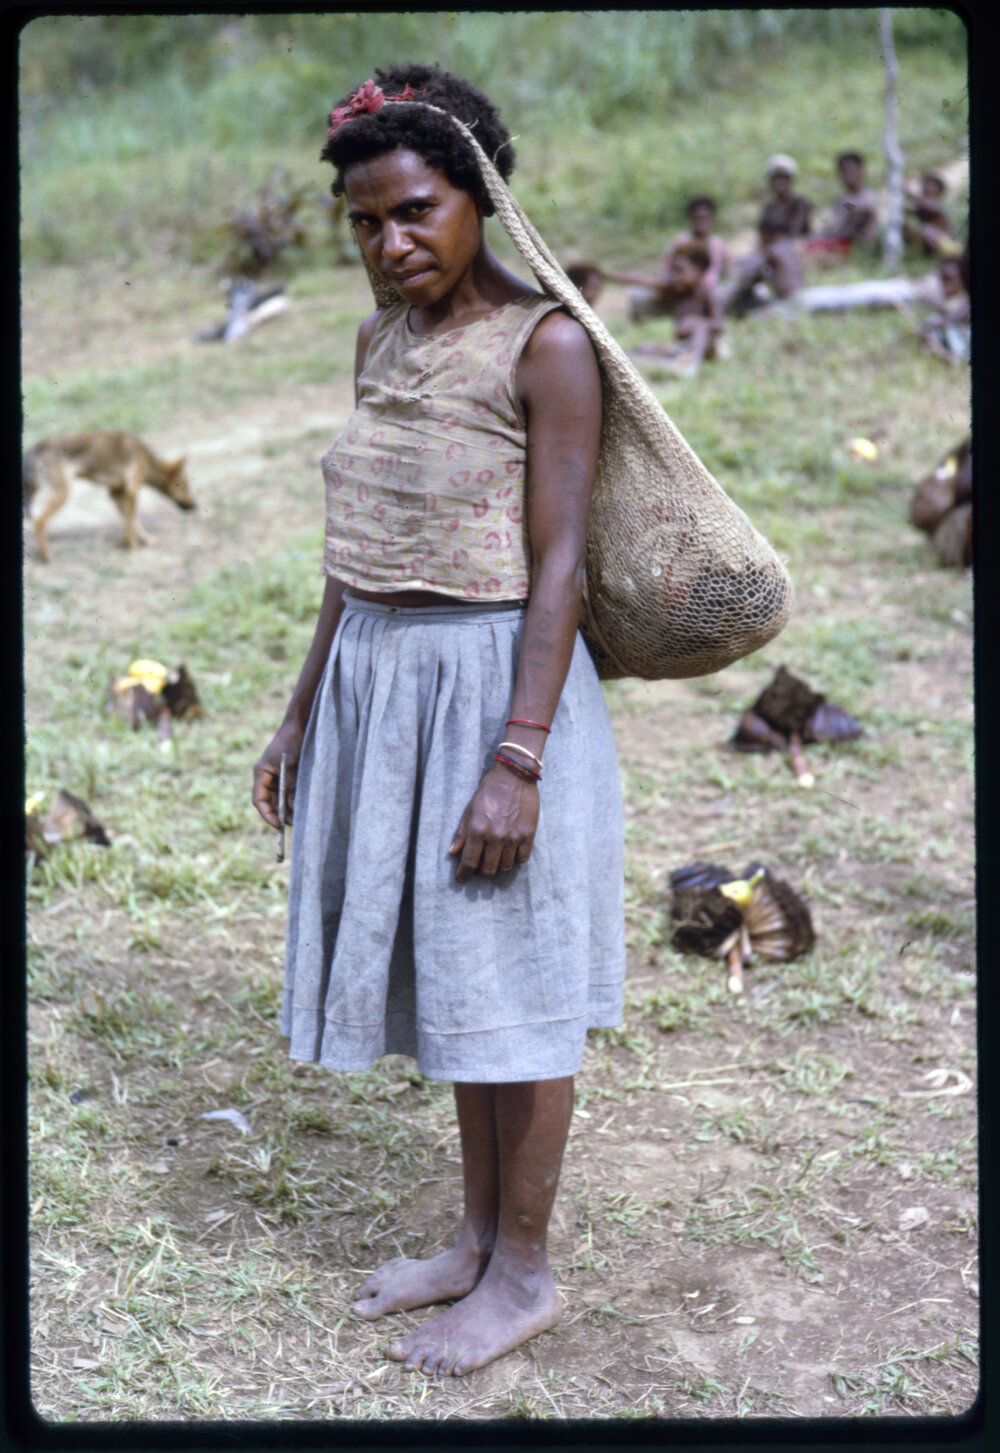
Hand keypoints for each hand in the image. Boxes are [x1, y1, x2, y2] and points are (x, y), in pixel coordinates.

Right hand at [252, 720, 304, 829]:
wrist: (301, 725)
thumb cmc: (294, 743)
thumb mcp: (293, 767)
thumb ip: (292, 788)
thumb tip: (294, 810)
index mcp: (261, 773)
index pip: (259, 799)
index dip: (267, 814)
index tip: (278, 825)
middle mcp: (266, 777)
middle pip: (270, 802)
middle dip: (281, 814)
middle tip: (296, 824)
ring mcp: (277, 777)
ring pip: (280, 799)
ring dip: (289, 808)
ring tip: (302, 817)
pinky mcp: (288, 776)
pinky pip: (289, 792)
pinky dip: (295, 800)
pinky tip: (304, 806)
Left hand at [449, 764, 538, 881]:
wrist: (514, 775)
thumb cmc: (489, 791)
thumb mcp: (470, 810)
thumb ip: (462, 833)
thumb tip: (453, 852)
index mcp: (478, 830)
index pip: (469, 862)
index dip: (464, 873)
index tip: (461, 878)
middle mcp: (496, 837)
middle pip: (488, 869)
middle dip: (482, 871)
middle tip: (480, 865)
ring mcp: (514, 837)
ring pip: (505, 867)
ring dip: (499, 866)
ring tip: (496, 858)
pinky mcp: (529, 834)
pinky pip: (522, 858)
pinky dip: (515, 859)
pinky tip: (510, 851)